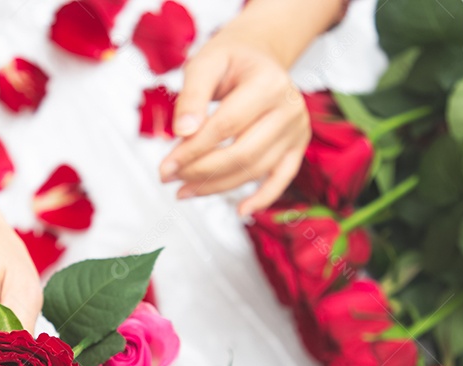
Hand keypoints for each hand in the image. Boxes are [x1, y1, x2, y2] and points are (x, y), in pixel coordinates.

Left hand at [159, 29, 309, 214]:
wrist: (257, 56)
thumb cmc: (230, 61)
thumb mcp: (205, 64)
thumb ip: (192, 96)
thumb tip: (183, 132)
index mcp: (269, 83)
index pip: (225, 126)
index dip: (193, 150)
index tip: (165, 165)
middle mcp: (290, 108)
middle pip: (241, 153)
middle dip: (200, 171)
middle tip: (168, 177)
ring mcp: (296, 130)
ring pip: (254, 170)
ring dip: (216, 186)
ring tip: (183, 190)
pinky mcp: (296, 147)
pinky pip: (281, 179)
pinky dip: (262, 199)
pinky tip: (241, 212)